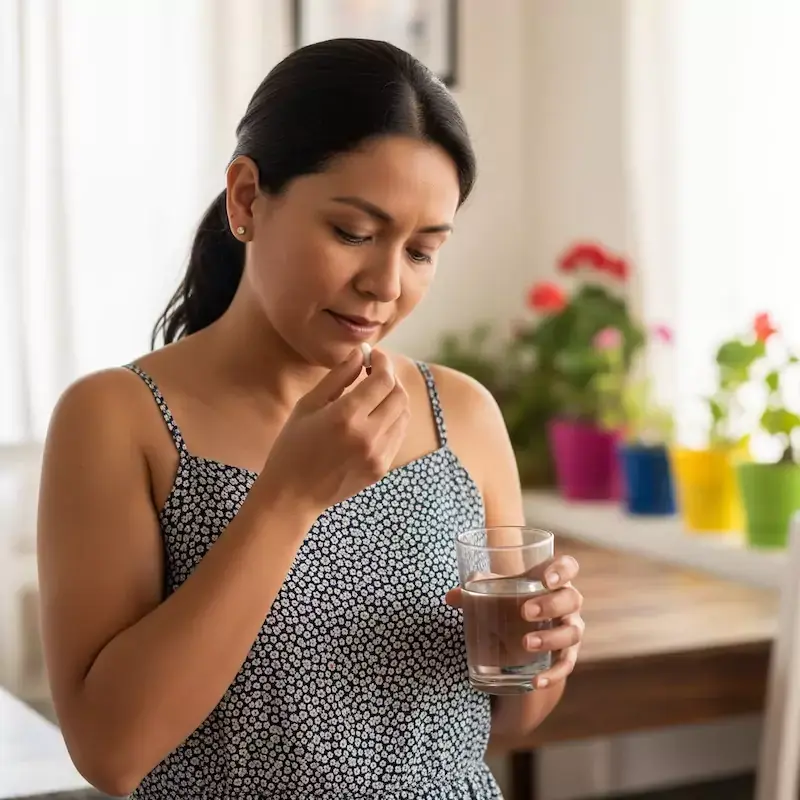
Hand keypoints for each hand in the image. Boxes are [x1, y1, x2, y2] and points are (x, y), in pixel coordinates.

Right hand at [256, 348, 409, 514]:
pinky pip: (398, 435)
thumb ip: (338, 377)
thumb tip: (360, 354)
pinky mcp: (381, 468)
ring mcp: (378, 455)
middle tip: (375, 373)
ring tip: (375, 395)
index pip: (383, 380)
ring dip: (394, 398)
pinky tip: (374, 418)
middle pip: (399, 395)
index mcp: (346, 416)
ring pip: (403, 415)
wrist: (292, 495)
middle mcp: (367, 436)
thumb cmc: (293, 445)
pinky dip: (392, 420)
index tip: (374, 356)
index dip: (383, 362)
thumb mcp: (308, 405)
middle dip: (390, 378)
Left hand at [446, 554, 583, 689]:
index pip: (568, 566)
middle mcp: (568, 602)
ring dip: (550, 639)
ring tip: (525, 643)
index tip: (546, 580)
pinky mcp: (567, 654)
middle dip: (550, 605)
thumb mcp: (498, 590)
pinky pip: (565, 665)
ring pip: (571, 633)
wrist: (525, 628)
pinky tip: (536, 682)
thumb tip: (451, 597)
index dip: (562, 570)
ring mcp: (570, 628)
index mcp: (553, 579)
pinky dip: (553, 675)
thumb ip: (477, 588)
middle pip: (571, 599)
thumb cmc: (512, 599)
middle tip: (525, 611)